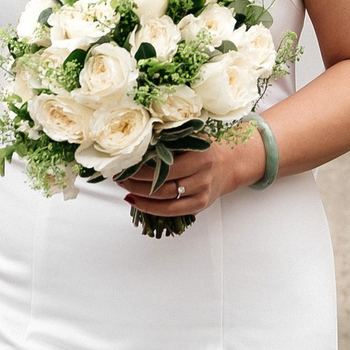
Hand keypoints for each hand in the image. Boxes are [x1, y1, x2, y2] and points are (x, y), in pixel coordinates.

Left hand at [122, 129, 264, 221]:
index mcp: (200, 157)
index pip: (166, 167)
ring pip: (166, 201)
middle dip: (137, 183)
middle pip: (164, 186)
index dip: (143, 170)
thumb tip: (139, 141)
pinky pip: (172, 211)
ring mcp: (202, 193)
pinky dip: (151, 208)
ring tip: (125, 189)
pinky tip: (136, 202)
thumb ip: (171, 139)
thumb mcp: (193, 137)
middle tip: (120, 177)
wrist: (230, 163)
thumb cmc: (207, 148)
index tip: (126, 165)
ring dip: (141, 196)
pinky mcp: (200, 205)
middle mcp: (203, 177)